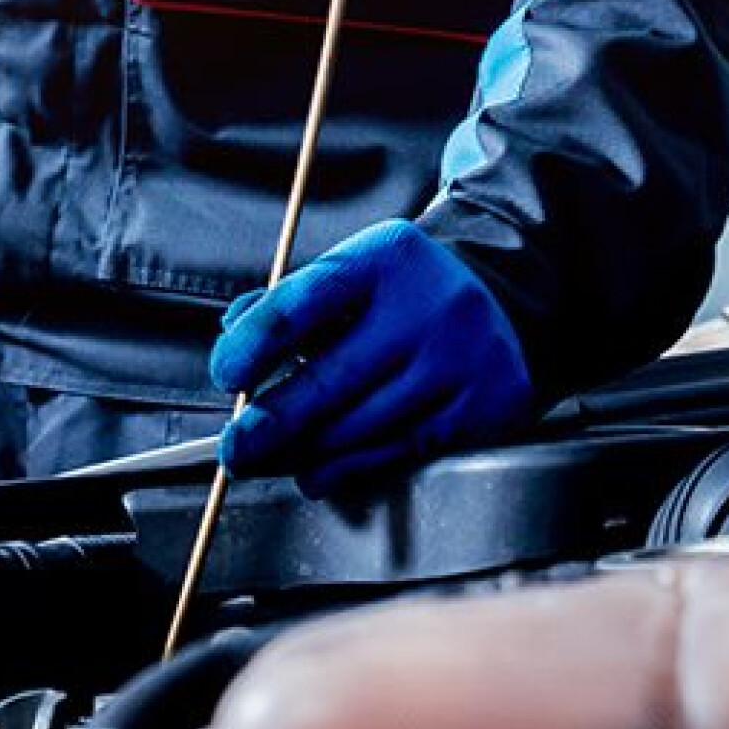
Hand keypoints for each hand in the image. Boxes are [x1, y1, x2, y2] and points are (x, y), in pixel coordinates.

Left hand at [209, 219, 536, 497]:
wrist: (502, 301)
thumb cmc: (404, 295)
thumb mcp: (352, 276)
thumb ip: (290, 303)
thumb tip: (232, 334)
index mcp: (385, 258)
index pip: (305, 302)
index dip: (255, 344)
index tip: (226, 375)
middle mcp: (429, 306)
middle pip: (332, 380)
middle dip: (272, 423)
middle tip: (236, 448)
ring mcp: (462, 360)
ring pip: (362, 429)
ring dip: (304, 454)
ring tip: (268, 462)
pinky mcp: (485, 406)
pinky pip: (400, 451)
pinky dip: (349, 468)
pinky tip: (318, 470)